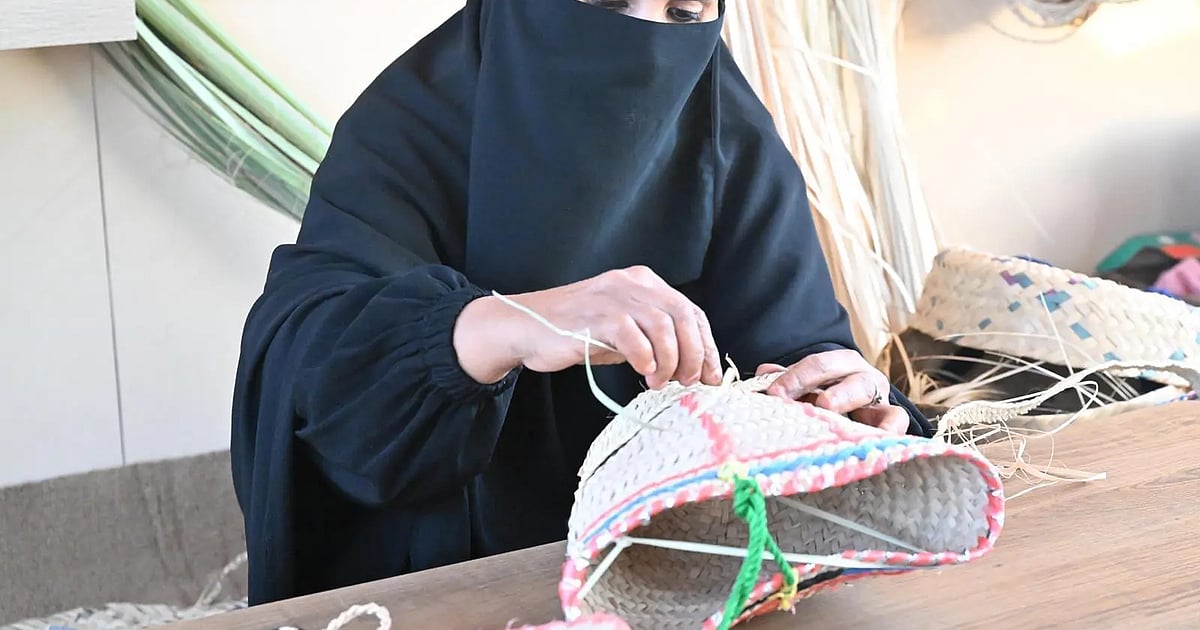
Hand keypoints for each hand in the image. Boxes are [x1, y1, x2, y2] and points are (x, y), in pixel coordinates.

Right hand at [455, 266, 722, 388]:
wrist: (528, 327)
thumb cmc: (577, 332)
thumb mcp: (623, 331)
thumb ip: (654, 341)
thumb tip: (692, 369)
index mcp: (644, 283)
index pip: (690, 311)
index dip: (707, 346)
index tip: (711, 376)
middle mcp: (633, 284)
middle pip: (683, 316)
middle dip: (694, 354)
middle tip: (688, 382)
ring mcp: (614, 297)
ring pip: (663, 326)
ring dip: (670, 360)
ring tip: (660, 382)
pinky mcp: (596, 315)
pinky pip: (633, 336)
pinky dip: (645, 358)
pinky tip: (643, 373)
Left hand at [756, 350, 908, 433]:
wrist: (863, 417)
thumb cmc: (832, 400)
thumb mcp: (811, 389)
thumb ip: (789, 380)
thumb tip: (765, 373)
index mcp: (842, 365)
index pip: (818, 364)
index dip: (795, 376)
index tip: (773, 393)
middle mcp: (862, 377)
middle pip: (838, 369)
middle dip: (815, 381)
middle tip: (792, 398)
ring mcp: (879, 397)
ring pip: (867, 388)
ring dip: (844, 395)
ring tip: (826, 407)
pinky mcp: (892, 420)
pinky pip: (897, 420)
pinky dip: (890, 427)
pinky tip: (877, 436)